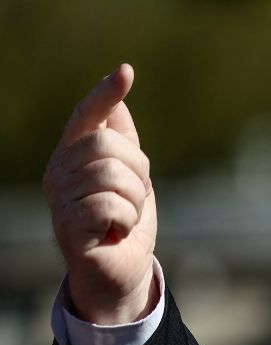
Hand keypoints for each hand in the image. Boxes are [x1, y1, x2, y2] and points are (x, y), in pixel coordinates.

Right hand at [43, 64, 157, 323]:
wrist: (121, 272)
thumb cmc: (124, 222)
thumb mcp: (131, 178)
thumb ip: (123, 142)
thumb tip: (118, 100)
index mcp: (73, 156)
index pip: (86, 117)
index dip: (105, 94)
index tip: (126, 72)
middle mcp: (58, 173)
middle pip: (108, 145)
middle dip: (138, 170)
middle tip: (135, 196)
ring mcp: (59, 202)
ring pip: (113, 175)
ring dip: (135, 200)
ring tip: (124, 217)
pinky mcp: (68, 228)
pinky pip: (110, 205)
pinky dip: (127, 219)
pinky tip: (117, 232)